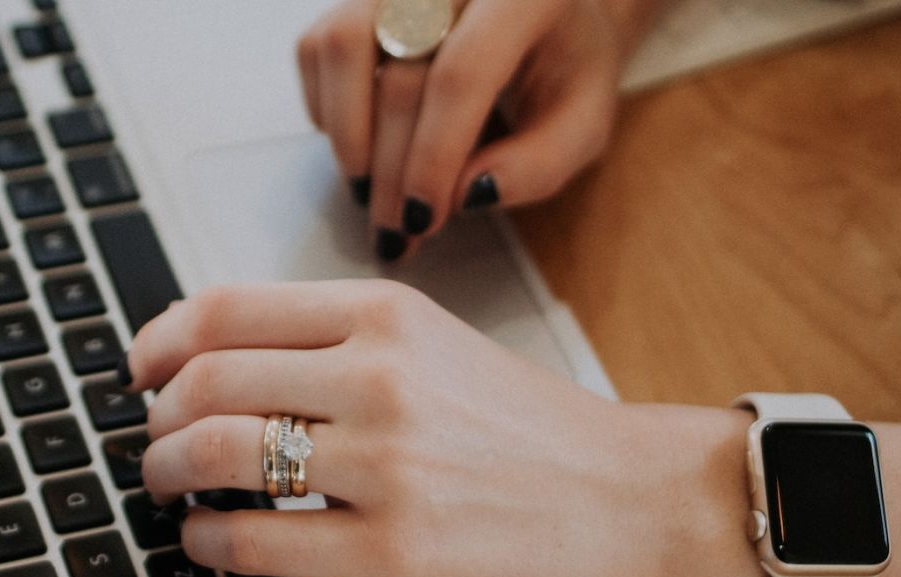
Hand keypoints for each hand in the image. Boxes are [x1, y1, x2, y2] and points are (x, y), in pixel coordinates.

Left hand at [122, 280, 766, 576]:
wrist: (630, 499)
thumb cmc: (531, 429)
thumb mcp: (436, 345)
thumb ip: (338, 342)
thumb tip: (221, 361)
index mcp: (386, 315)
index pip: (227, 308)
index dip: (159, 341)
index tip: (139, 370)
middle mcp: (380, 377)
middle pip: (207, 381)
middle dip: (156, 418)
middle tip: (152, 442)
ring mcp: (387, 465)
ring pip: (219, 454)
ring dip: (167, 474)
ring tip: (168, 489)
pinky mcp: (396, 550)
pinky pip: (258, 541)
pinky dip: (207, 543)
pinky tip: (207, 544)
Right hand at [296, 0, 667, 259]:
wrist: (546, 12)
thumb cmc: (564, 67)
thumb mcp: (582, 122)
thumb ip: (539, 164)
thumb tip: (467, 195)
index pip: (461, 75)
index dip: (434, 155)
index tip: (424, 219)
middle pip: (399, 77)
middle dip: (390, 171)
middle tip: (396, 231)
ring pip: (342, 46)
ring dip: (347, 135)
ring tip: (367, 189)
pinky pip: (318, 48)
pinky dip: (328, 107)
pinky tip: (362, 144)